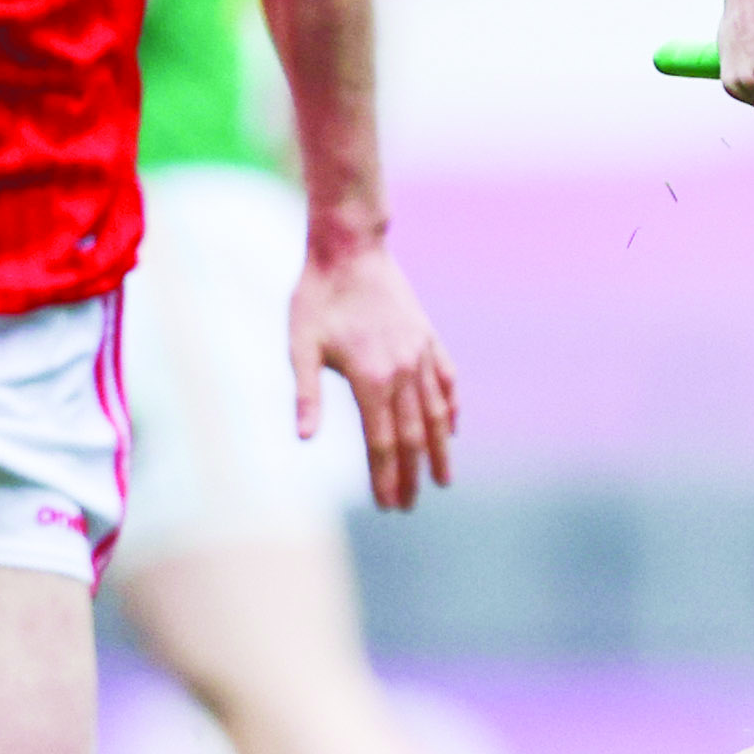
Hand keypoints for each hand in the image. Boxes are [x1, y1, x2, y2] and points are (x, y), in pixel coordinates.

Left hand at [292, 231, 459, 509]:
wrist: (349, 248)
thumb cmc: (317, 297)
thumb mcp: (300, 346)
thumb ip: (307, 394)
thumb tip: (305, 438)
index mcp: (371, 378)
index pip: (382, 442)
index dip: (386, 477)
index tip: (389, 505)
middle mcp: (403, 371)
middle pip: (412, 436)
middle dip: (411, 475)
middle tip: (409, 505)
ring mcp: (420, 353)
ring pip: (436, 413)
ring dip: (439, 450)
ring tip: (443, 480)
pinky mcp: (428, 337)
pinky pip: (446, 380)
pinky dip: (451, 407)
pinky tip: (452, 427)